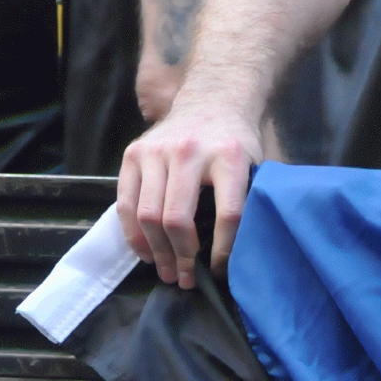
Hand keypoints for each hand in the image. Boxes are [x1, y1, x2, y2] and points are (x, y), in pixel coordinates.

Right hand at [116, 102, 262, 287]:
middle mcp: (190, 150)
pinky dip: (133, 234)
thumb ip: (250, 199)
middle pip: (178, 218)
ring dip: (156, 252)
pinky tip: (145, 252)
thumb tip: (247, 250)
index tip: (218, 270)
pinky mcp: (134, 153)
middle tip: (186, 280)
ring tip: (166, 272)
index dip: (223, 250)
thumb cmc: (236, 142)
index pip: (229, 212)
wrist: (214, 100)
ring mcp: (157, 150)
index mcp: (229, 155)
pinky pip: (126, 203)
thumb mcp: (254, 163)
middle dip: (182, 257)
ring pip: (149, 215)